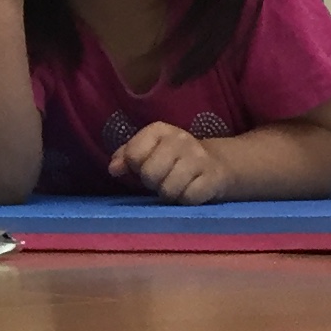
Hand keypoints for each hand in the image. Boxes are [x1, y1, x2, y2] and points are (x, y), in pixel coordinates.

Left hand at [110, 122, 233, 203]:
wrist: (217, 164)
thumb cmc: (173, 159)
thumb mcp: (148, 151)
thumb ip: (126, 157)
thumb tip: (113, 169)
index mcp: (159, 130)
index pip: (133, 153)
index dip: (135, 167)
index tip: (145, 166)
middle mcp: (180, 139)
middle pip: (150, 173)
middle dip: (152, 182)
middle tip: (161, 179)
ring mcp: (199, 158)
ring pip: (168, 189)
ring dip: (169, 193)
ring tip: (176, 186)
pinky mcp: (213, 177)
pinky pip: (188, 198)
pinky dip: (186, 199)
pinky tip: (191, 190)